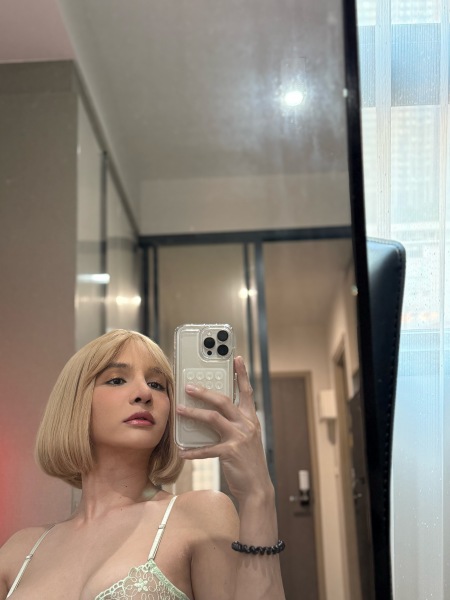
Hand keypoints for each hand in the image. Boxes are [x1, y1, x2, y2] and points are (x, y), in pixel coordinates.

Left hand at [176, 356, 272, 502]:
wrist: (258, 487)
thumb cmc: (248, 462)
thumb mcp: (246, 438)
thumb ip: (233, 424)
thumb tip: (210, 414)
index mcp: (251, 419)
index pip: (247, 392)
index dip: (241, 374)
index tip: (235, 358)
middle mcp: (246, 425)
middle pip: (224, 400)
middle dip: (204, 392)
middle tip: (189, 387)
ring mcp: (239, 438)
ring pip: (212, 418)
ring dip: (193, 413)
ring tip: (179, 410)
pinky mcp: (230, 452)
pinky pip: (206, 449)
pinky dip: (193, 451)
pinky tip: (182, 451)